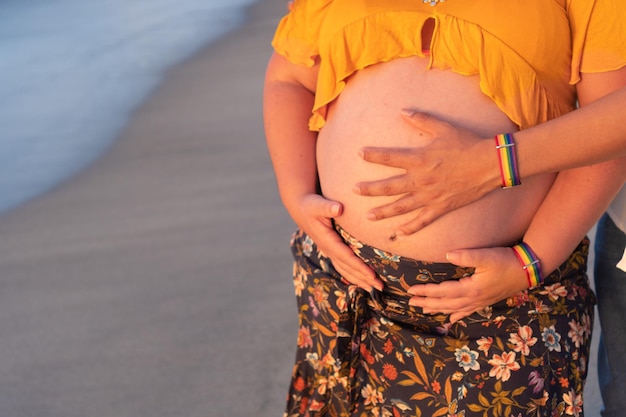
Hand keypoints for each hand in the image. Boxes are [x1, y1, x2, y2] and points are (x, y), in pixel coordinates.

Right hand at [294, 194, 382, 290]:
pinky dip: (354, 274)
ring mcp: (330, 252)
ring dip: (360, 280)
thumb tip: (338, 208)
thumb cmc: (312, 206)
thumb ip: (327, 207)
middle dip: (363, 278)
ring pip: (345, 270)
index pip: (346, 257)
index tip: (372, 275)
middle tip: (380, 287)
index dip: (359, 267)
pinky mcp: (332, 251)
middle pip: (347, 268)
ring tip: (375, 288)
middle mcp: (328, 249)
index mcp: (327, 241)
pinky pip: (344, 266)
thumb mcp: (317, 204)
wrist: (302, 210)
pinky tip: (363, 280)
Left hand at [354, 111, 499, 234]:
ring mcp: (430, 196)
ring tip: (368, 216)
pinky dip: (410, 229)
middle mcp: (421, 180)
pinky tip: (398, 234)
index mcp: (419, 159)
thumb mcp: (444, 127)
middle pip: (389, 187)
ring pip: (401, 207)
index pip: (389, 158)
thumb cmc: (467, 144)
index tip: (359, 154)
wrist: (490, 164)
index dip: (373, 156)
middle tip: (355, 190)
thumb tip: (402, 111)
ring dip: (383, 212)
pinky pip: (422, 221)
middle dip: (370, 189)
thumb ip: (422, 119)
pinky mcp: (440, 207)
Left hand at [407, 246, 527, 322]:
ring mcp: (480, 302)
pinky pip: (467, 311)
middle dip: (426, 302)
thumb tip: (447, 254)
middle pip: (444, 303)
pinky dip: (457, 315)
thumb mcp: (486, 256)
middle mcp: (474, 299)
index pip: (442, 291)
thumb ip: (466, 256)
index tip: (410, 291)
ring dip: (437, 309)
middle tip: (410, 302)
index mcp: (471, 288)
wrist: (528, 270)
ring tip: (423, 310)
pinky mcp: (486, 300)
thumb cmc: (506, 261)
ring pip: (454, 309)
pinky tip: (451, 319)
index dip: (425, 291)